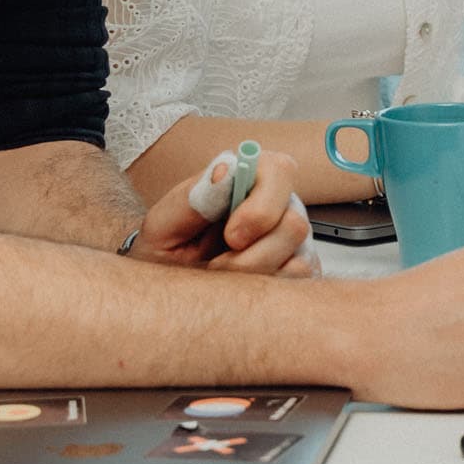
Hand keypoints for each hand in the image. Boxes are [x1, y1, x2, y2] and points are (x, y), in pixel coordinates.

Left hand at [127, 147, 314, 277]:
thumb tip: (223, 170)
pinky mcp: (300, 270)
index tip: (230, 237)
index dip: (260, 208)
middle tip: (216, 265)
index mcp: (249, 177)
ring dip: (252, 277)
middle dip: (251, 256)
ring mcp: (294, 239)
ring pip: (298, 261)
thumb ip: (194, 196)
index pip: (280, 171)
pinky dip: (262, 293)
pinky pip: (297, 284)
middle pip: (295, 224)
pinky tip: (239, 288)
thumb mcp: (163, 224)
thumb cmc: (164, 250)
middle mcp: (279, 203)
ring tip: (222, 276)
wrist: (166, 290)